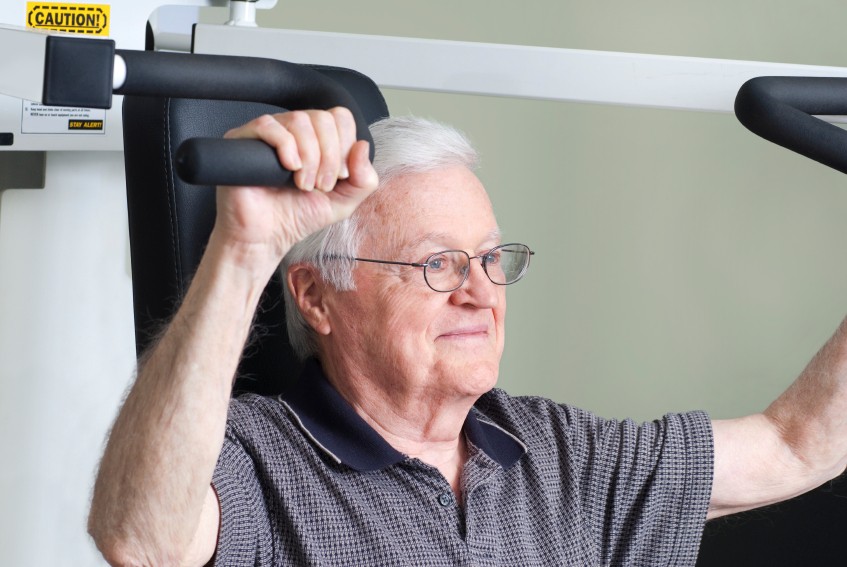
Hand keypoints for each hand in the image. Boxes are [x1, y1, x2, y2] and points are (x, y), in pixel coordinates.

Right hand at [211, 108, 377, 276]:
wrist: (267, 237)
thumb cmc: (298, 217)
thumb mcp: (344, 202)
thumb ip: (363, 179)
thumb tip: (363, 146)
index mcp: (317, 138)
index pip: (339, 117)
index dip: (345, 145)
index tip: (340, 177)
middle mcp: (293, 130)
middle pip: (322, 118)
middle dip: (329, 156)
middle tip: (320, 186)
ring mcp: (268, 133)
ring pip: (299, 120)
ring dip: (310, 157)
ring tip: (303, 184)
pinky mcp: (243, 139)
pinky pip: (268, 125)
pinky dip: (286, 147)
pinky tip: (289, 169)